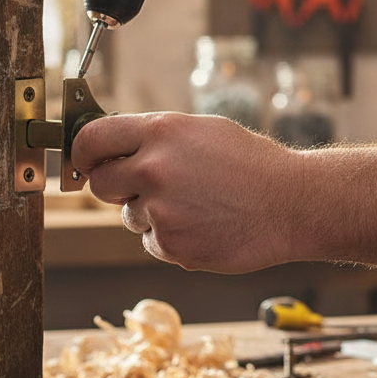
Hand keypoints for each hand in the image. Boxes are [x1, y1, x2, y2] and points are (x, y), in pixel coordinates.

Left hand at [71, 112, 297, 271]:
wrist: (292, 204)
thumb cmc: (254, 164)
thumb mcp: (204, 131)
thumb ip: (157, 137)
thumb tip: (115, 146)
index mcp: (162, 132)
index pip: (92, 139)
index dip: (84, 152)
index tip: (85, 160)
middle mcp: (154, 169)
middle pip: (101, 183)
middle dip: (116, 185)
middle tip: (147, 186)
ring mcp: (161, 211)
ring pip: (130, 216)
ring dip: (152, 213)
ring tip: (197, 204)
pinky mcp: (171, 245)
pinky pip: (152, 241)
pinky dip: (171, 237)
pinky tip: (205, 224)